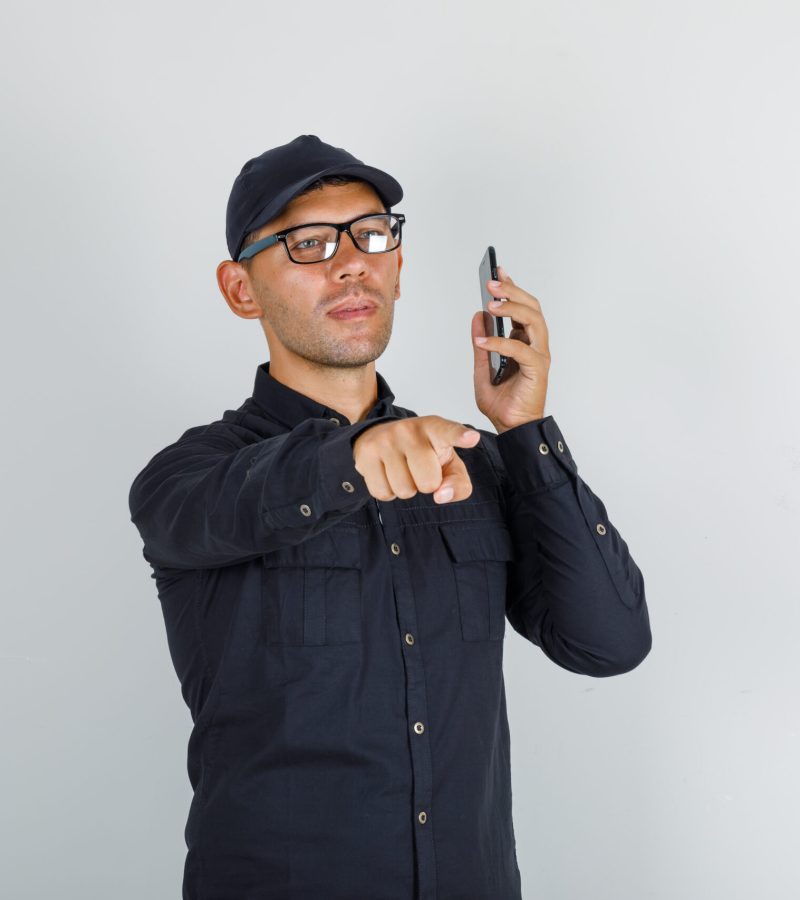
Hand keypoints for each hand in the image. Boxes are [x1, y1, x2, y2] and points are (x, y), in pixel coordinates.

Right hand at [353, 416, 480, 503]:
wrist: (378, 436)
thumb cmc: (423, 453)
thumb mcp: (448, 464)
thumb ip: (458, 483)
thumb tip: (441, 496)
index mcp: (435, 428)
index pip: (449, 432)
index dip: (460, 436)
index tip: (471, 438)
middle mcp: (409, 430)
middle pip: (428, 482)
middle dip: (426, 485)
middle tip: (419, 469)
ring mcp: (385, 440)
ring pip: (404, 490)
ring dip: (406, 489)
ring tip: (403, 470)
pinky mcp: (365, 454)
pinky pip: (383, 492)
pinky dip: (388, 491)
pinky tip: (388, 474)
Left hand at [471, 265, 550, 432]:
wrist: (510, 429)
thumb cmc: (503, 404)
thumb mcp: (482, 369)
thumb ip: (481, 344)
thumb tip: (478, 317)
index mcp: (524, 342)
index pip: (521, 307)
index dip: (511, 287)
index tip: (497, 271)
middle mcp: (535, 345)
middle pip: (531, 307)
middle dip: (512, 291)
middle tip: (491, 283)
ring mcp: (539, 355)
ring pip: (533, 320)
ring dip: (512, 308)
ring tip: (491, 303)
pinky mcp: (538, 369)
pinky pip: (521, 348)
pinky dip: (500, 342)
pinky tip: (482, 341)